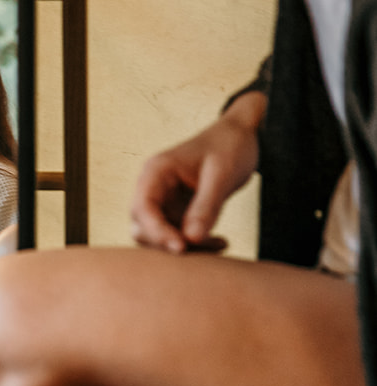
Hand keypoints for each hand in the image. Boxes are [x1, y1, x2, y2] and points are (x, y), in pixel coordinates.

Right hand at [130, 89, 265, 252]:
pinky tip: (221, 242)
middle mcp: (153, 188)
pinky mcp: (176, 213)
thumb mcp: (222, 174)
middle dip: (171, 242)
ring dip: (187, 248)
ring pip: (160, 238)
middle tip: (206, 247)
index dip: (156, 232)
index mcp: (156, 172)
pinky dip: (197, 244)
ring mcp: (163, 203)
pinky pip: (178, 236)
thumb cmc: (229, 146)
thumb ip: (206, 206)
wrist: (241, 137)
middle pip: (144, 228)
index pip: (142, 209)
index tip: (181, 247)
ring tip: (220, 244)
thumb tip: (191, 239)